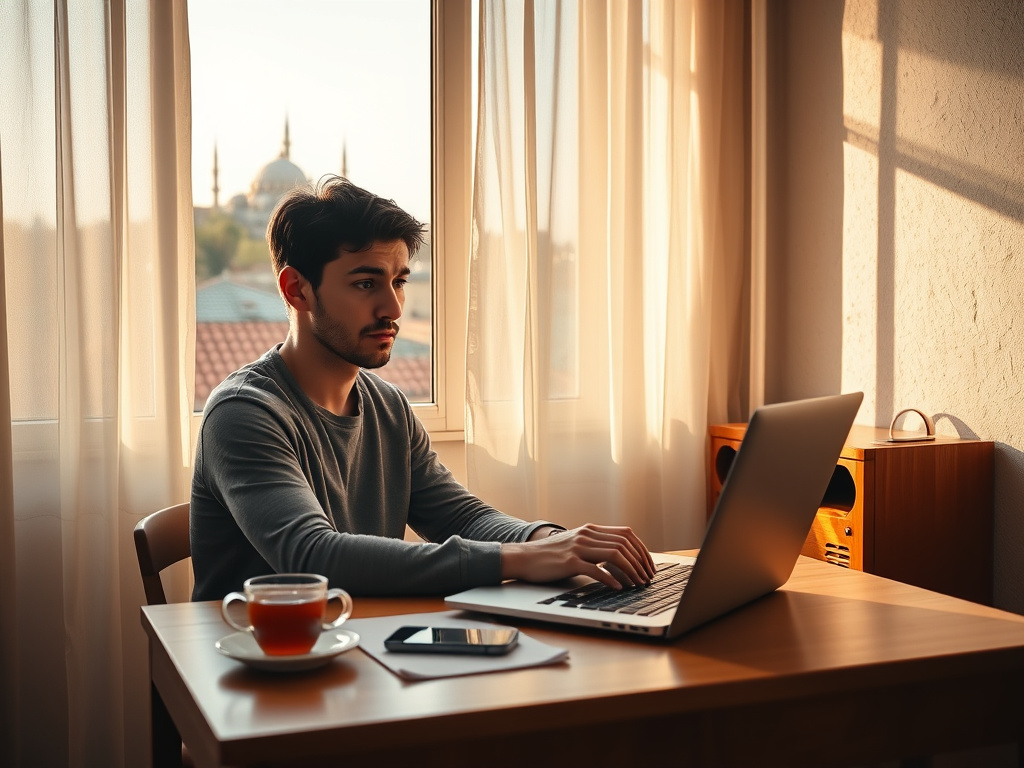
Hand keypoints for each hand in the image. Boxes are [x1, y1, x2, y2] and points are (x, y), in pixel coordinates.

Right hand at [501, 523, 656, 589]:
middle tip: (647, 578)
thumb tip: (620, 559)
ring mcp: (578, 547)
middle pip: (624, 544)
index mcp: (590, 530)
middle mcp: (586, 535)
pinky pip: (596, 570)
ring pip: (615, 555)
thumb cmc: (551, 556)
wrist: (524, 558)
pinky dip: (610, 579)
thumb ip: (595, 547)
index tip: (648, 565)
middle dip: (640, 562)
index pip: (626, 534)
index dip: (641, 550)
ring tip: (637, 584)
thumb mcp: (576, 545)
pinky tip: (617, 588)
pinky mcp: (570, 562)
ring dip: (630, 571)